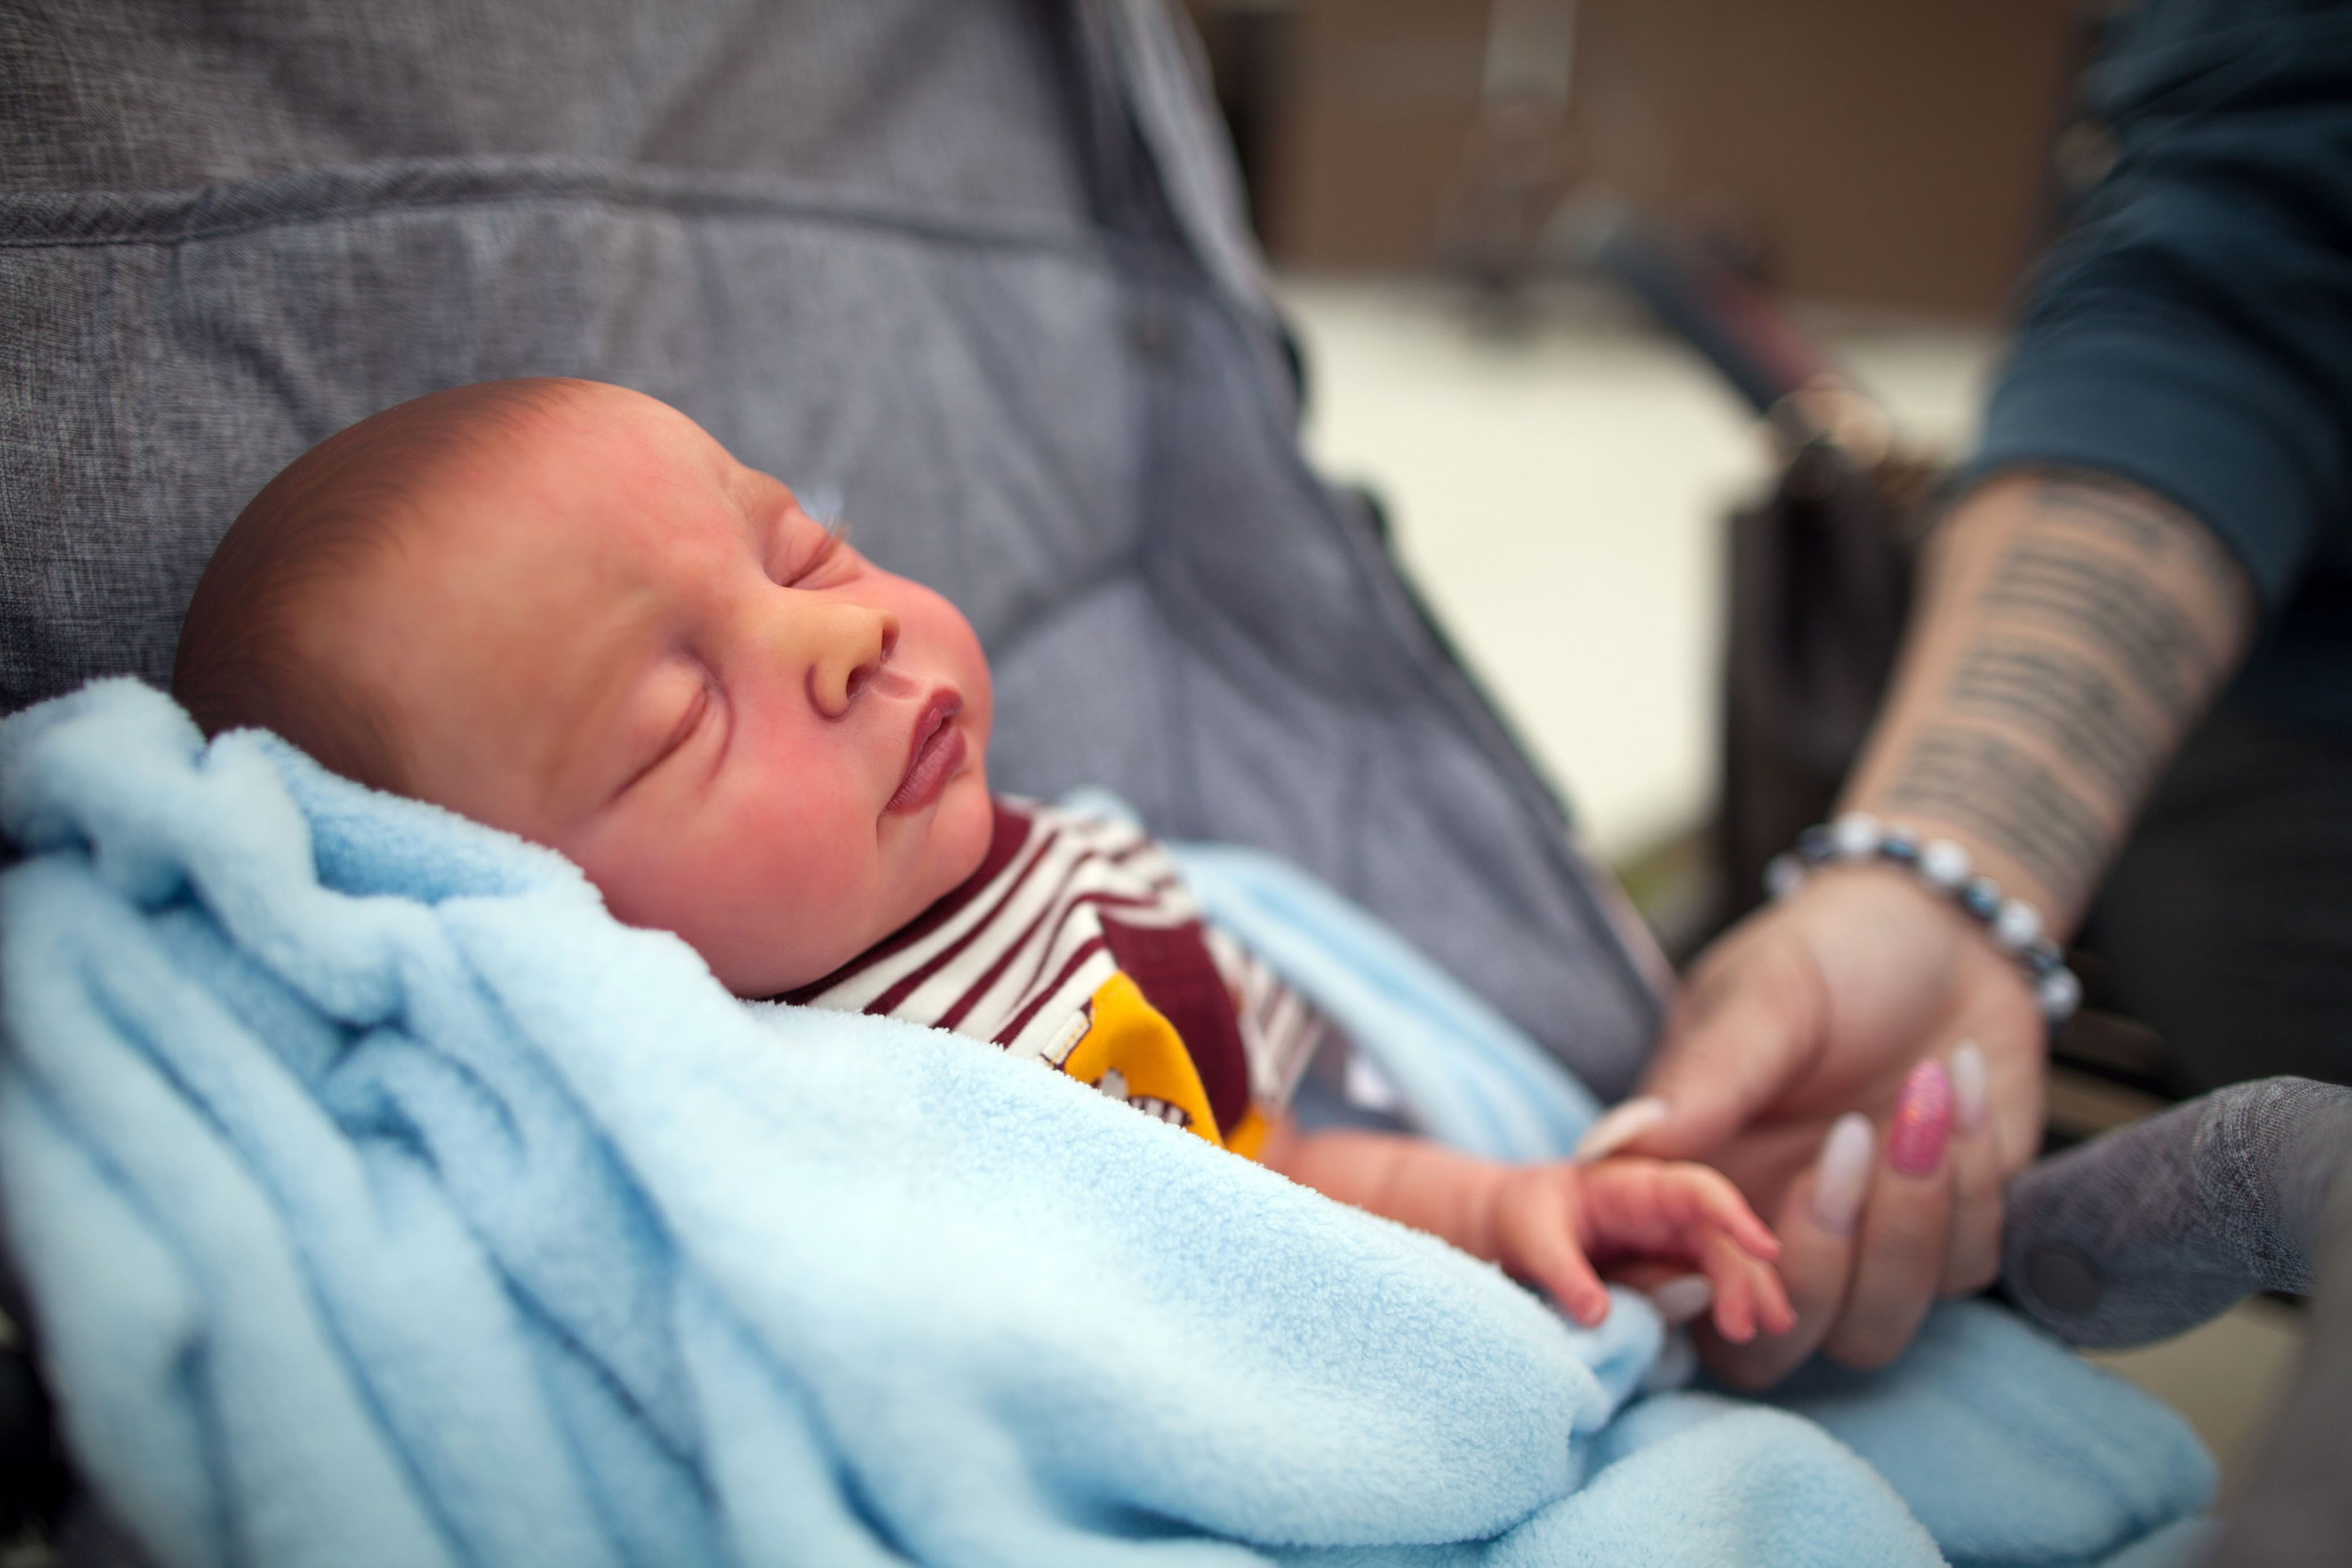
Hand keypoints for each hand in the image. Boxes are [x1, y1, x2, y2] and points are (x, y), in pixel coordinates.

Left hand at [1487, 1154, 1794, 1342]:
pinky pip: (1705, 1284)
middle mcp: (1663, 1212)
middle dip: (1743, 1275)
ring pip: (1721, 1261)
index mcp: (1634, 1187)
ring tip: (1763, 1329)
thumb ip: (1563, 1272)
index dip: (1732, 1215)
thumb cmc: (1525, 1216)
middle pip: (1716, 1236)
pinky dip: (1727, 1304)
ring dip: (1747, 1292)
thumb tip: (1597, 1317)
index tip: (1764, 1248)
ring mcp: (1669, 1242)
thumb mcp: (1532, 1237)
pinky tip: (1745, 1330)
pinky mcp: (1666, 1270)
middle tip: (1751, 1325)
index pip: (1694, 1192)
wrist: (1511, 1225)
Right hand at [1600, 867, 2042, 1373]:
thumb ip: (1702, 1082)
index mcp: (1698, 1182)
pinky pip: (1966, 1269)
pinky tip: (1959, 1081)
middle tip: (1847, 1141)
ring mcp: (1862, 1245)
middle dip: (1819, 1268)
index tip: (1751, 1224)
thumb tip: (1611, 1148)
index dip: (1697, 1286)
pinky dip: (1974, 1178)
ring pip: (1873, 1329)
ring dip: (1908, 1220)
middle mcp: (1769, 1232)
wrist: (1949, 925)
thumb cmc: (1832, 950)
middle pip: (1769, 1351)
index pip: (1667, 1283)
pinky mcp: (1951, 1236)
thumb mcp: (1762, 998)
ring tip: (1921, 1096)